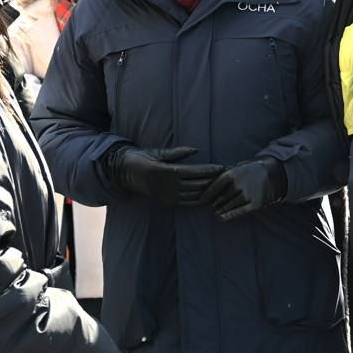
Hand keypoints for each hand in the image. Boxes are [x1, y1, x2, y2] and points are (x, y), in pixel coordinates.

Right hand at [105, 145, 222, 205]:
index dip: (208, 170)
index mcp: (166, 171)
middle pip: (196, 185)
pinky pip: (187, 202)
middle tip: (228, 176)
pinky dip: (199, 200)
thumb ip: (177, 153)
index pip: (193, 172)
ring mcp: (167, 196)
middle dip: (213, 181)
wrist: (124, 172)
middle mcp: (168, 186)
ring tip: (222, 187)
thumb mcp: (158, 152)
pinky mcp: (167, 202)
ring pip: (194, 195)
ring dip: (208, 192)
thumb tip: (195, 150)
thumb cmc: (141, 157)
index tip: (221, 167)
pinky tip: (209, 197)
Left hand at [199, 159, 287, 220]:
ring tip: (216, 211)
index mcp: (232, 173)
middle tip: (210, 205)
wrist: (273, 174)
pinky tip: (220, 218)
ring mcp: (246, 195)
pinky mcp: (254, 204)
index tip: (200, 200)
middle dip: (214, 202)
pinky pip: (238, 212)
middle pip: (220, 197)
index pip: (214, 186)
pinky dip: (228, 216)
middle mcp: (238, 184)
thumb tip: (209, 181)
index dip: (206, 194)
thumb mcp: (238, 167)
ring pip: (228, 205)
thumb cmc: (252, 171)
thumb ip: (225, 174)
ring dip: (220, 209)